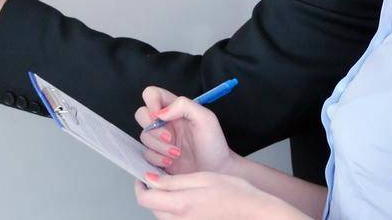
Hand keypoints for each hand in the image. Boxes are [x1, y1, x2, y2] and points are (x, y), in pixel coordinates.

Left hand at [134, 171, 297, 218]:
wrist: (251, 210)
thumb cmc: (232, 192)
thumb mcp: (201, 178)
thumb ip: (173, 181)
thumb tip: (150, 179)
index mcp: (180, 205)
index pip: (145, 199)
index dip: (140, 187)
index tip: (142, 176)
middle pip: (152, 209)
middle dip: (151, 193)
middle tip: (158, 178)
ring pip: (162, 215)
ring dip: (161, 202)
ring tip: (174, 187)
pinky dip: (173, 210)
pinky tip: (185, 199)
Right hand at [135, 88, 231, 176]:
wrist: (215, 172)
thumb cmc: (214, 144)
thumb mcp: (205, 118)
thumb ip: (184, 106)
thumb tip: (161, 112)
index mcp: (176, 109)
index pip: (153, 94)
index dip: (151, 102)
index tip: (159, 116)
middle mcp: (166, 122)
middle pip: (141, 114)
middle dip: (153, 128)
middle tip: (170, 137)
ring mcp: (160, 140)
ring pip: (144, 136)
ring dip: (159, 146)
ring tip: (176, 153)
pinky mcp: (158, 156)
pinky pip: (146, 154)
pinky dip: (157, 159)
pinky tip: (171, 162)